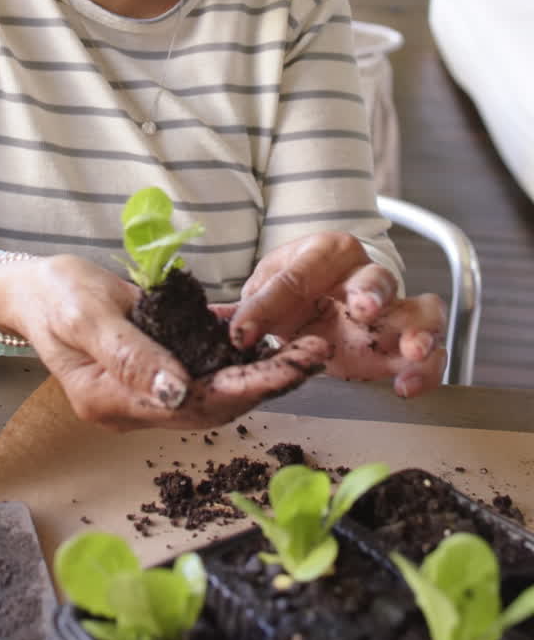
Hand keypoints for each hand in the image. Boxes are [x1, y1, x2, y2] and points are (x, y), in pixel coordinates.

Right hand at [0, 254, 329, 431]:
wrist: (32, 288)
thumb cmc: (53, 295)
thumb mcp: (86, 317)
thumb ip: (129, 356)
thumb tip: (177, 391)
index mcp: (112, 401)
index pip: (191, 406)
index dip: (243, 390)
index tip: (286, 371)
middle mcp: (135, 403)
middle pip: (212, 404)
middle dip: (266, 383)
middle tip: (314, 355)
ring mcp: (148, 386)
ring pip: (216, 388)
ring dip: (261, 371)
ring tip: (307, 349)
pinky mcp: (158, 364)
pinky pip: (204, 365)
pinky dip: (238, 354)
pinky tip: (273, 338)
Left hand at [221, 234, 446, 398]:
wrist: (323, 298)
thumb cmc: (296, 287)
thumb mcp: (265, 290)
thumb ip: (246, 308)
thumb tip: (205, 321)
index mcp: (326, 253)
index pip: (298, 274)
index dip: (268, 304)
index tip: (242, 333)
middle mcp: (366, 276)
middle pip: (378, 278)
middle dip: (372, 292)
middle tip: (362, 309)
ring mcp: (395, 310)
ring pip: (422, 310)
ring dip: (417, 329)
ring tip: (409, 348)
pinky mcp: (407, 344)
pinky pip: (433, 355)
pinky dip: (426, 371)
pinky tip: (405, 386)